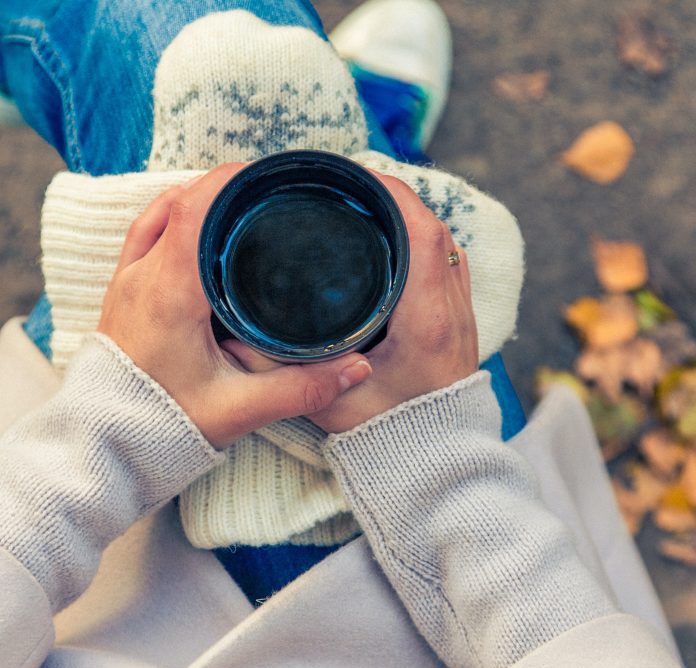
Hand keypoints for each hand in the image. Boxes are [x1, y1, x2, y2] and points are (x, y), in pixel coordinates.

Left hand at [97, 164, 373, 448]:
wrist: (104, 447)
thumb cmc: (162, 427)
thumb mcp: (238, 410)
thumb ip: (301, 388)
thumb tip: (358, 367)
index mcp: (169, 292)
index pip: (194, 209)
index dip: (229, 181)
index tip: (266, 172)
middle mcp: (142, 278)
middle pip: (179, 202)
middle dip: (223, 186)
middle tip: (266, 187)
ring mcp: (125, 284)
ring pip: (157, 215)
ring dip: (195, 200)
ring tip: (238, 202)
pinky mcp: (120, 296)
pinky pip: (143, 236)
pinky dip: (171, 220)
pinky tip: (198, 230)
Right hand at [224, 173, 478, 433]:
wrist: (437, 464)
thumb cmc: (389, 437)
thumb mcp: (326, 404)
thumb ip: (280, 372)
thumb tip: (234, 338)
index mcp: (424, 319)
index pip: (420, 232)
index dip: (390, 193)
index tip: (353, 176)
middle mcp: (450, 309)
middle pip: (434, 227)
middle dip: (393, 197)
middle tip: (348, 186)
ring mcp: (461, 316)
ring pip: (445, 244)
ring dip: (409, 219)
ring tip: (365, 207)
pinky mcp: (460, 325)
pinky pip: (448, 264)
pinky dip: (422, 244)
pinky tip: (390, 245)